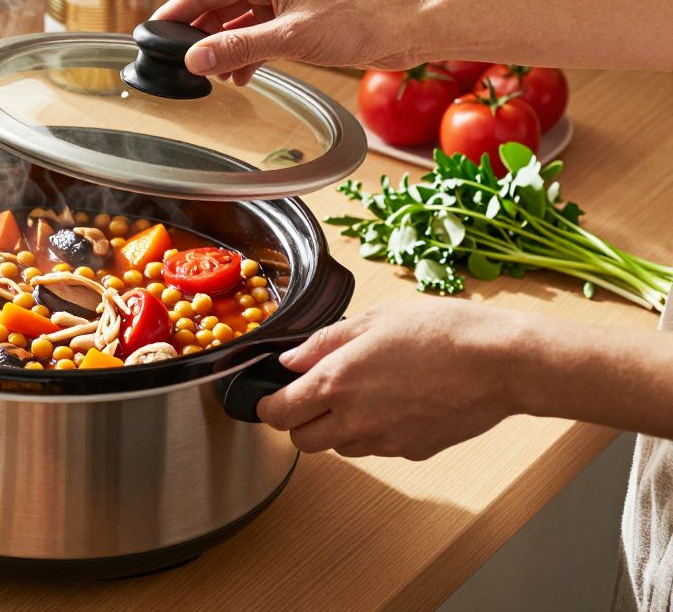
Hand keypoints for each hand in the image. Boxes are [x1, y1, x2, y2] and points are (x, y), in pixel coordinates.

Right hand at [152, 0, 426, 84]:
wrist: (409, 26)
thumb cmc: (360, 18)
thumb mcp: (289, 38)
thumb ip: (237, 48)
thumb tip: (195, 60)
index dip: (175, 13)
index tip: (152, 33)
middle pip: (217, 5)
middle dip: (198, 35)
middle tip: (177, 62)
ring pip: (238, 22)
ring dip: (224, 48)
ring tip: (210, 76)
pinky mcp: (299, 18)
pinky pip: (259, 34)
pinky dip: (247, 54)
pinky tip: (242, 76)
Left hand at [255, 299, 528, 459]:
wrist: (500, 363)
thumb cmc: (441, 332)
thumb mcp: (373, 319)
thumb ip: (324, 342)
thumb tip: (290, 360)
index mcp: (336, 382)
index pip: (277, 414)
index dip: (268, 405)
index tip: (273, 395)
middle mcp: (354, 419)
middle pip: (302, 442)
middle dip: (299, 422)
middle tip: (313, 396)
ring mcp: (384, 440)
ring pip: (339, 448)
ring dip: (336, 429)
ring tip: (362, 395)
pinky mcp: (412, 451)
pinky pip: (376, 449)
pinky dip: (373, 433)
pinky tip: (395, 403)